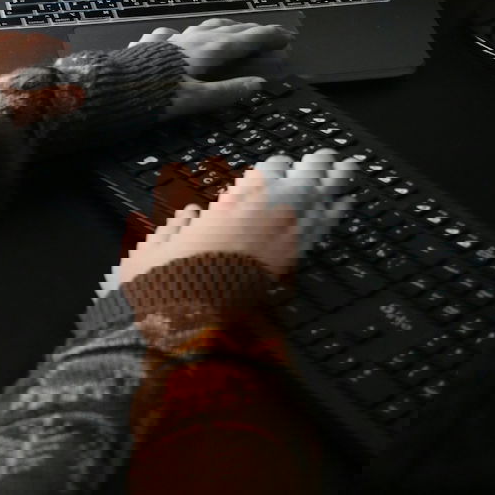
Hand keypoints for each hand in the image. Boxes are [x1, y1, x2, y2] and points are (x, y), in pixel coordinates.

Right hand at [120, 149, 361, 288]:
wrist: (179, 339)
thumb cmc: (158, 296)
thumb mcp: (148, 254)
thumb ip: (173, 228)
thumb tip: (190, 212)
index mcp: (218, 217)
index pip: (257, 182)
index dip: (274, 169)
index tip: (283, 161)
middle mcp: (251, 229)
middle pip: (292, 191)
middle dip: (313, 171)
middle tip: (332, 156)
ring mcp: (269, 253)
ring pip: (308, 213)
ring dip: (328, 190)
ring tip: (345, 173)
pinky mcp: (280, 277)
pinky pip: (310, 239)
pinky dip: (326, 221)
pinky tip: (338, 209)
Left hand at [129, 18, 292, 119]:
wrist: (117, 84)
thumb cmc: (158, 95)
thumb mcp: (197, 100)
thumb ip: (228, 92)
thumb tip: (258, 84)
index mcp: (210, 51)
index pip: (246, 39)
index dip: (267, 36)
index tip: (284, 36)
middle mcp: (194, 39)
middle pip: (228, 29)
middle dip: (249, 30)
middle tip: (266, 33)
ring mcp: (174, 38)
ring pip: (204, 26)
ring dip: (224, 27)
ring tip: (233, 29)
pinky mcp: (155, 43)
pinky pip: (177, 33)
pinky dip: (190, 33)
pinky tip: (180, 36)